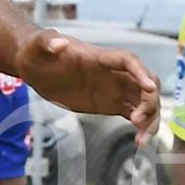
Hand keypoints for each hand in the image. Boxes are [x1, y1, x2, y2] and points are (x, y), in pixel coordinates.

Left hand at [15, 30, 158, 140]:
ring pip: (144, 101)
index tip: (149, 88)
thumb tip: (59, 43)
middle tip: (137, 120)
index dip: (141, 72)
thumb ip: (47, 42)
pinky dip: (141, 127)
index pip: (127, 61)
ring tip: (141, 140)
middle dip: (149, 101)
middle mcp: (113, 73)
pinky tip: (139, 142)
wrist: (35, 66)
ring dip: (149, 118)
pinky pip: (134, 114)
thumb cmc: (37, 51)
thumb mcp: (37, 45)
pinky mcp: (111, 104)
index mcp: (99, 57)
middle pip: (144, 83)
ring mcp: (114, 89)